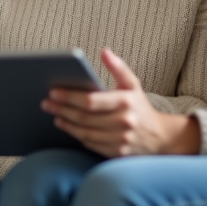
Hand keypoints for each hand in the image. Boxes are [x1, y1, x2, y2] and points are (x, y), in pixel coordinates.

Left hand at [43, 48, 201, 157]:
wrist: (160, 137)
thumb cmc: (140, 107)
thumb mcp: (132, 84)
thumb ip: (118, 67)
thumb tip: (104, 51)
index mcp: (125, 102)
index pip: (91, 101)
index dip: (70, 97)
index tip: (53, 91)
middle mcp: (124, 123)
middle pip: (85, 118)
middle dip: (62, 109)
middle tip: (46, 103)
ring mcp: (120, 141)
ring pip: (85, 133)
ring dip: (66, 124)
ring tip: (54, 114)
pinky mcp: (116, 154)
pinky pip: (91, 144)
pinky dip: (76, 135)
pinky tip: (67, 126)